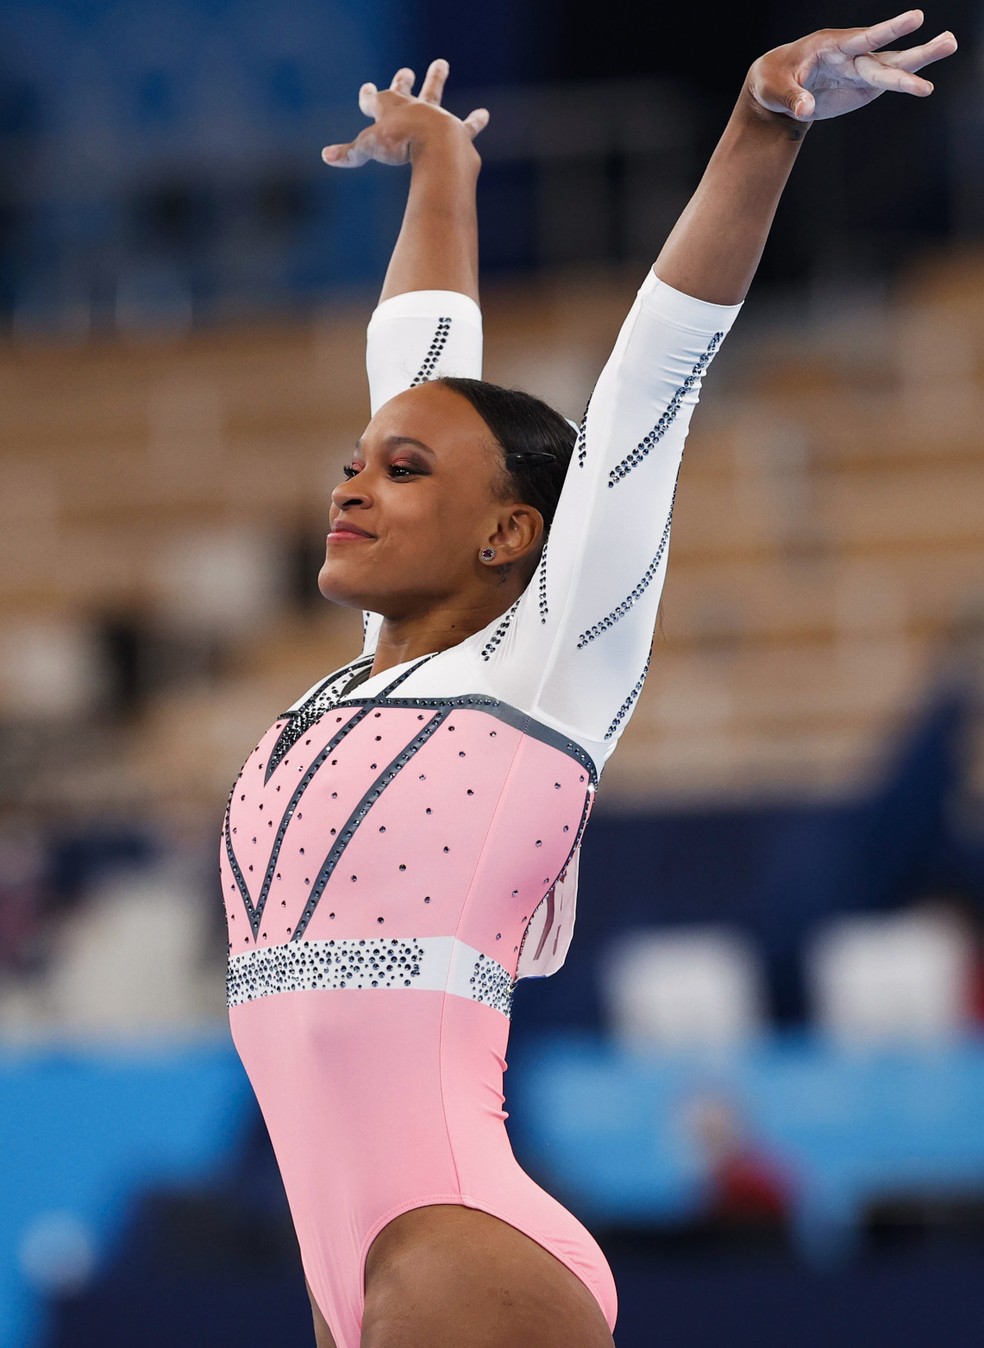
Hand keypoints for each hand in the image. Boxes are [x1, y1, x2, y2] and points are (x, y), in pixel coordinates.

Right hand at [321, 59, 488, 167]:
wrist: (435, 145)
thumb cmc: (399, 144)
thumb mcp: (369, 149)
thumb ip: (350, 153)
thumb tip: (326, 156)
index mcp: (389, 108)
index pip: (374, 99)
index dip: (368, 97)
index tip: (366, 89)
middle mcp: (412, 107)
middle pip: (405, 90)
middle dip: (403, 81)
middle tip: (407, 71)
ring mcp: (435, 116)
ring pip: (435, 93)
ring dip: (437, 78)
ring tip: (442, 63)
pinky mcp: (457, 130)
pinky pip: (469, 125)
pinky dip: (476, 121)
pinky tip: (484, 115)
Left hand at [748, 9, 956, 122]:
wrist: (776, 86)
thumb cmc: (773, 81)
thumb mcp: (775, 89)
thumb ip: (792, 99)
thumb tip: (805, 109)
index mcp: (829, 46)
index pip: (862, 37)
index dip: (888, 29)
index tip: (915, 18)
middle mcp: (850, 54)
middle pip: (886, 54)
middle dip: (916, 50)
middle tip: (949, 41)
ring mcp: (858, 69)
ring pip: (892, 65)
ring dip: (921, 61)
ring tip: (951, 44)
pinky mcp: (862, 85)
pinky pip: (886, 82)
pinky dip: (906, 82)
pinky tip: (925, 84)